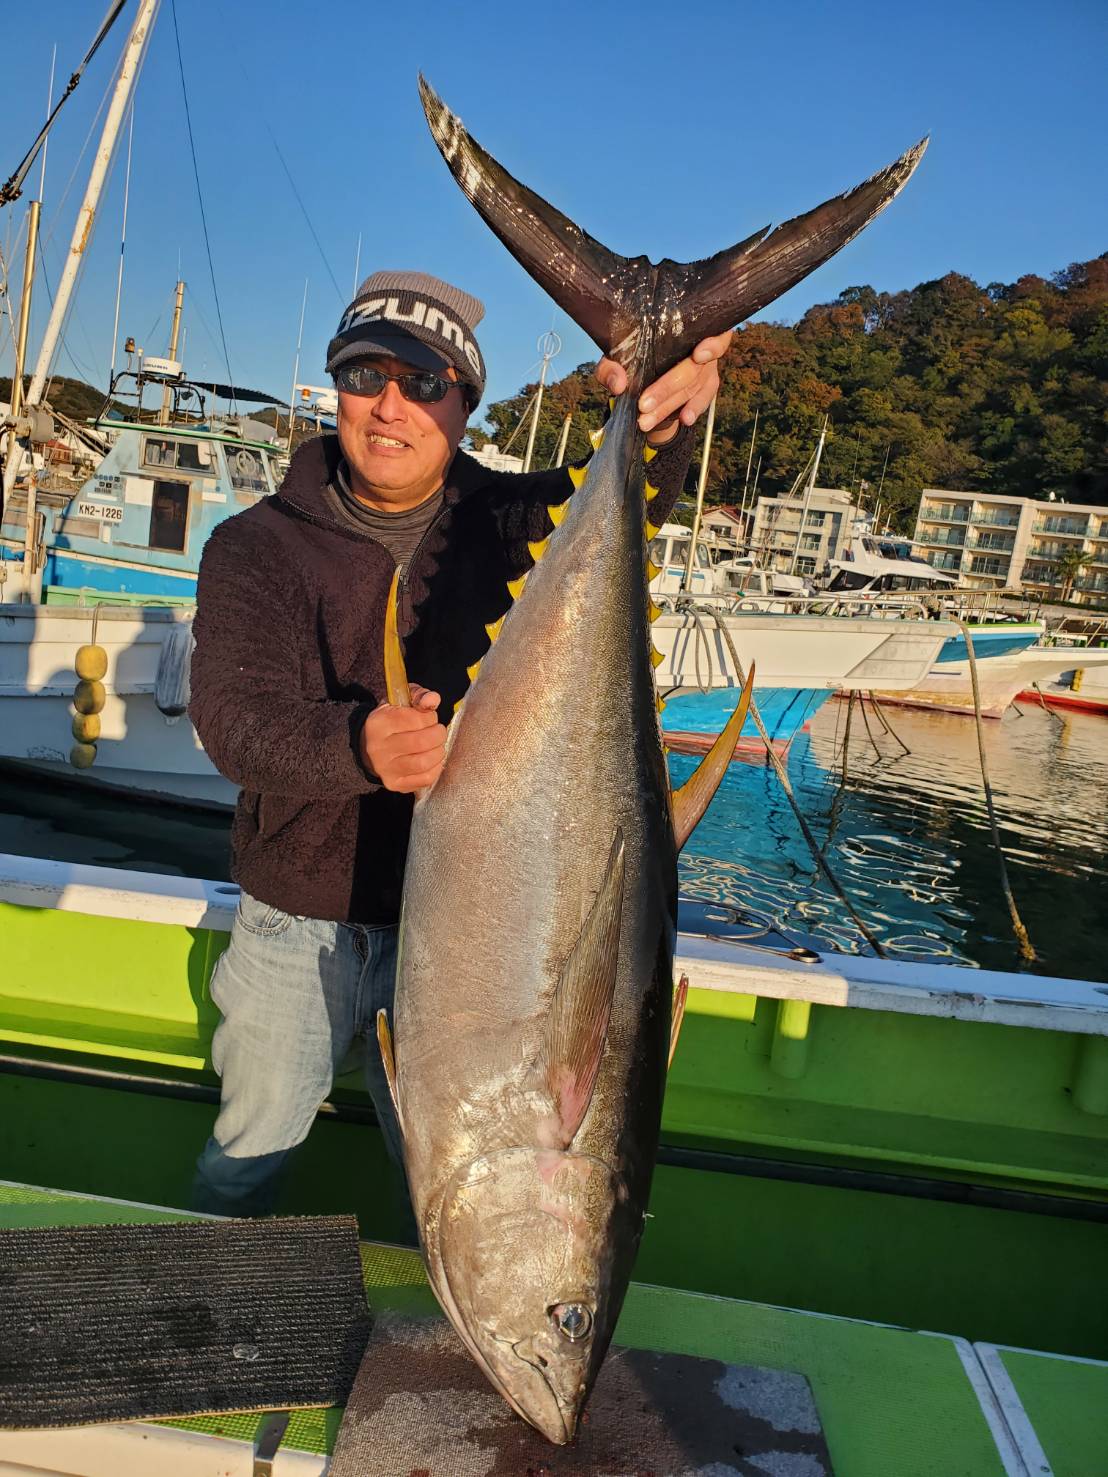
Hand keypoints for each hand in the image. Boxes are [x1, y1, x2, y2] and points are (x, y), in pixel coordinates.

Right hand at [360, 684, 444, 792]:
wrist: (372, 746)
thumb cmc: (393, 720)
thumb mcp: (402, 701)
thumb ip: (420, 696)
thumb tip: (433, 700)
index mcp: (378, 723)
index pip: (414, 719)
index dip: (430, 717)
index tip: (430, 717)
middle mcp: (378, 748)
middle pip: (421, 742)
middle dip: (438, 735)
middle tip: (438, 732)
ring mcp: (385, 768)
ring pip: (424, 762)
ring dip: (438, 752)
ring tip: (436, 745)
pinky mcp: (394, 783)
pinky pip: (425, 779)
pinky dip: (436, 768)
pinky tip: (432, 760)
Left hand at [595, 330, 732, 444]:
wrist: (645, 372)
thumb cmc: (634, 355)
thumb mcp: (617, 359)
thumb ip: (611, 367)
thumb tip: (618, 384)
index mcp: (684, 327)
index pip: (712, 331)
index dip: (712, 344)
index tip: (698, 355)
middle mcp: (701, 344)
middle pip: (692, 369)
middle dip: (666, 388)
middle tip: (643, 405)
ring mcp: (706, 366)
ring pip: (693, 387)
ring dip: (670, 405)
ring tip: (648, 419)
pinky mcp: (707, 385)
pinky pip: (705, 398)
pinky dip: (695, 408)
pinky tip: (685, 418)